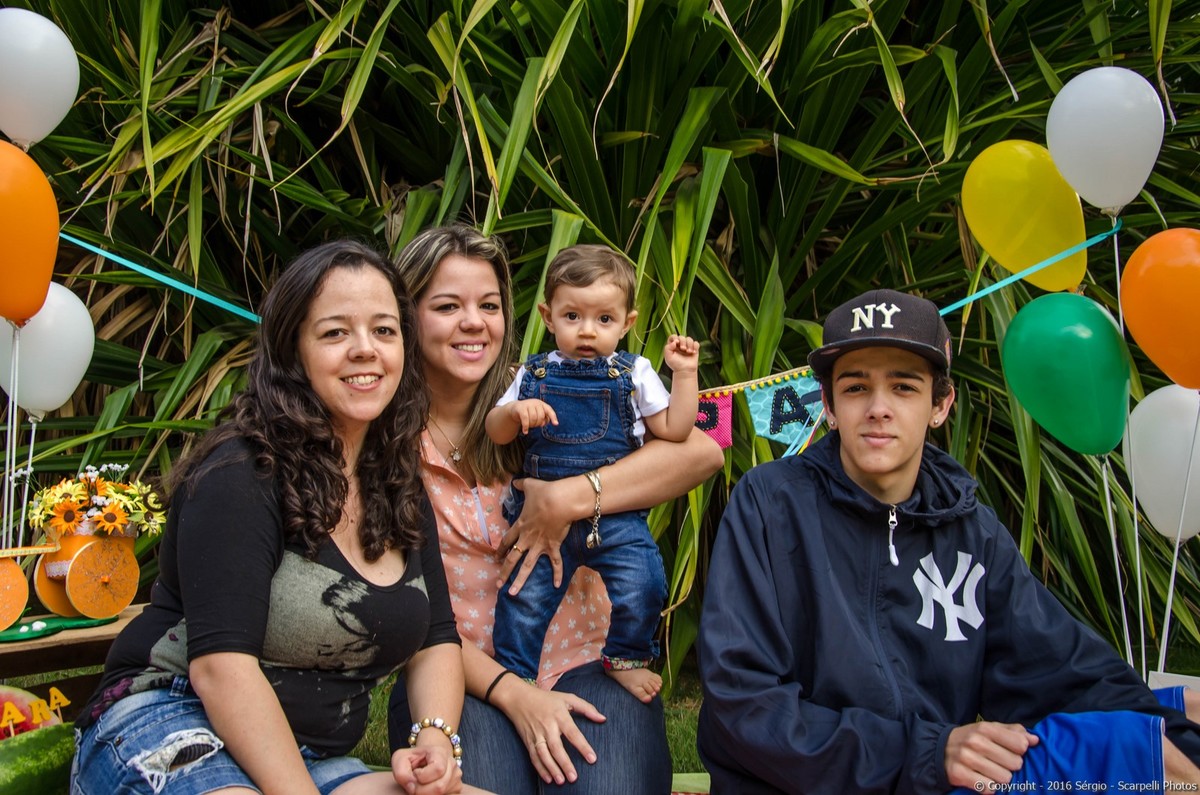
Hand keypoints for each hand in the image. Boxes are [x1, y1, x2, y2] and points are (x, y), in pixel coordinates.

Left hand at [392, 745, 462, 793]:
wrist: (424, 760)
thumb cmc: (412, 759)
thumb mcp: (400, 759)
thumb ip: (401, 772)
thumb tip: (412, 787)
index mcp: (440, 752)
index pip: (438, 769)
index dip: (422, 776)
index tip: (414, 773)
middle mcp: (453, 764)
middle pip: (440, 786)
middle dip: (421, 790)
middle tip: (414, 784)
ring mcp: (456, 777)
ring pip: (442, 793)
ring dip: (426, 794)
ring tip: (420, 785)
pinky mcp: (457, 788)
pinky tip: (428, 789)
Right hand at [490, 673, 605, 785]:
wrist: (518, 698)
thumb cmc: (546, 699)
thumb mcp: (567, 698)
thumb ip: (587, 708)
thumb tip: (603, 719)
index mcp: (559, 715)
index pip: (573, 733)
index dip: (583, 746)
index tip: (592, 759)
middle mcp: (547, 726)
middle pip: (556, 747)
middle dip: (565, 763)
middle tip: (574, 778)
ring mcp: (536, 734)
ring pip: (543, 754)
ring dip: (551, 768)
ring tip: (561, 781)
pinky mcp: (528, 741)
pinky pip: (534, 757)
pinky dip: (540, 768)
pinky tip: (548, 779)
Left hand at [497, 475, 585, 591]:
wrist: (560, 501)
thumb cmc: (545, 493)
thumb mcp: (530, 485)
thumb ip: (521, 485)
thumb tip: (515, 481)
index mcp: (520, 526)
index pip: (506, 541)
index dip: (500, 550)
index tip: (496, 558)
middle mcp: (527, 538)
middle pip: (512, 558)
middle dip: (504, 572)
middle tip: (498, 584)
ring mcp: (540, 544)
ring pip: (527, 566)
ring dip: (519, 581)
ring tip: (512, 593)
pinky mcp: (553, 546)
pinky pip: (555, 563)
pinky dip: (557, 574)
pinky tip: (556, 586)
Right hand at [510, 399, 557, 434]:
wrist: (514, 409)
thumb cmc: (528, 413)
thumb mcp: (537, 414)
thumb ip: (543, 418)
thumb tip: (543, 423)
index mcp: (541, 404)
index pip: (549, 410)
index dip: (553, 417)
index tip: (556, 424)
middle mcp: (535, 402)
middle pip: (541, 416)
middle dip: (538, 424)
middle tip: (534, 425)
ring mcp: (527, 404)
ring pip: (533, 418)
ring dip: (531, 425)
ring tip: (529, 426)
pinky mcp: (520, 408)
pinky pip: (525, 419)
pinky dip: (526, 426)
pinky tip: (525, 432)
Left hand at [663, 334, 698, 373]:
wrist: (685, 371)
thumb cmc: (676, 365)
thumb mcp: (668, 357)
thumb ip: (667, 348)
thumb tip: (674, 342)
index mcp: (672, 346)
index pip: (673, 336)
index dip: (675, 337)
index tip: (676, 343)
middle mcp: (680, 345)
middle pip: (682, 337)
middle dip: (683, 342)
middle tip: (683, 349)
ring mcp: (687, 346)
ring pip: (689, 339)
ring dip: (689, 344)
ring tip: (688, 352)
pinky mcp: (694, 349)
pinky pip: (696, 343)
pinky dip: (695, 346)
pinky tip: (693, 352)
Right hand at [944, 721, 1038, 790]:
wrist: (939, 748)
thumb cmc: (971, 739)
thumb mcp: (989, 729)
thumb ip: (1013, 732)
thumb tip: (1035, 740)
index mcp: (985, 728)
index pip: (1020, 743)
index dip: (1020, 751)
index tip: (1012, 751)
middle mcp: (976, 741)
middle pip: (1015, 763)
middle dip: (1010, 766)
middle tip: (999, 763)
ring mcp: (966, 758)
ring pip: (1004, 778)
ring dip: (1000, 779)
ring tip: (991, 772)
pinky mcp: (959, 774)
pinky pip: (988, 788)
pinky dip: (988, 787)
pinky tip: (982, 780)